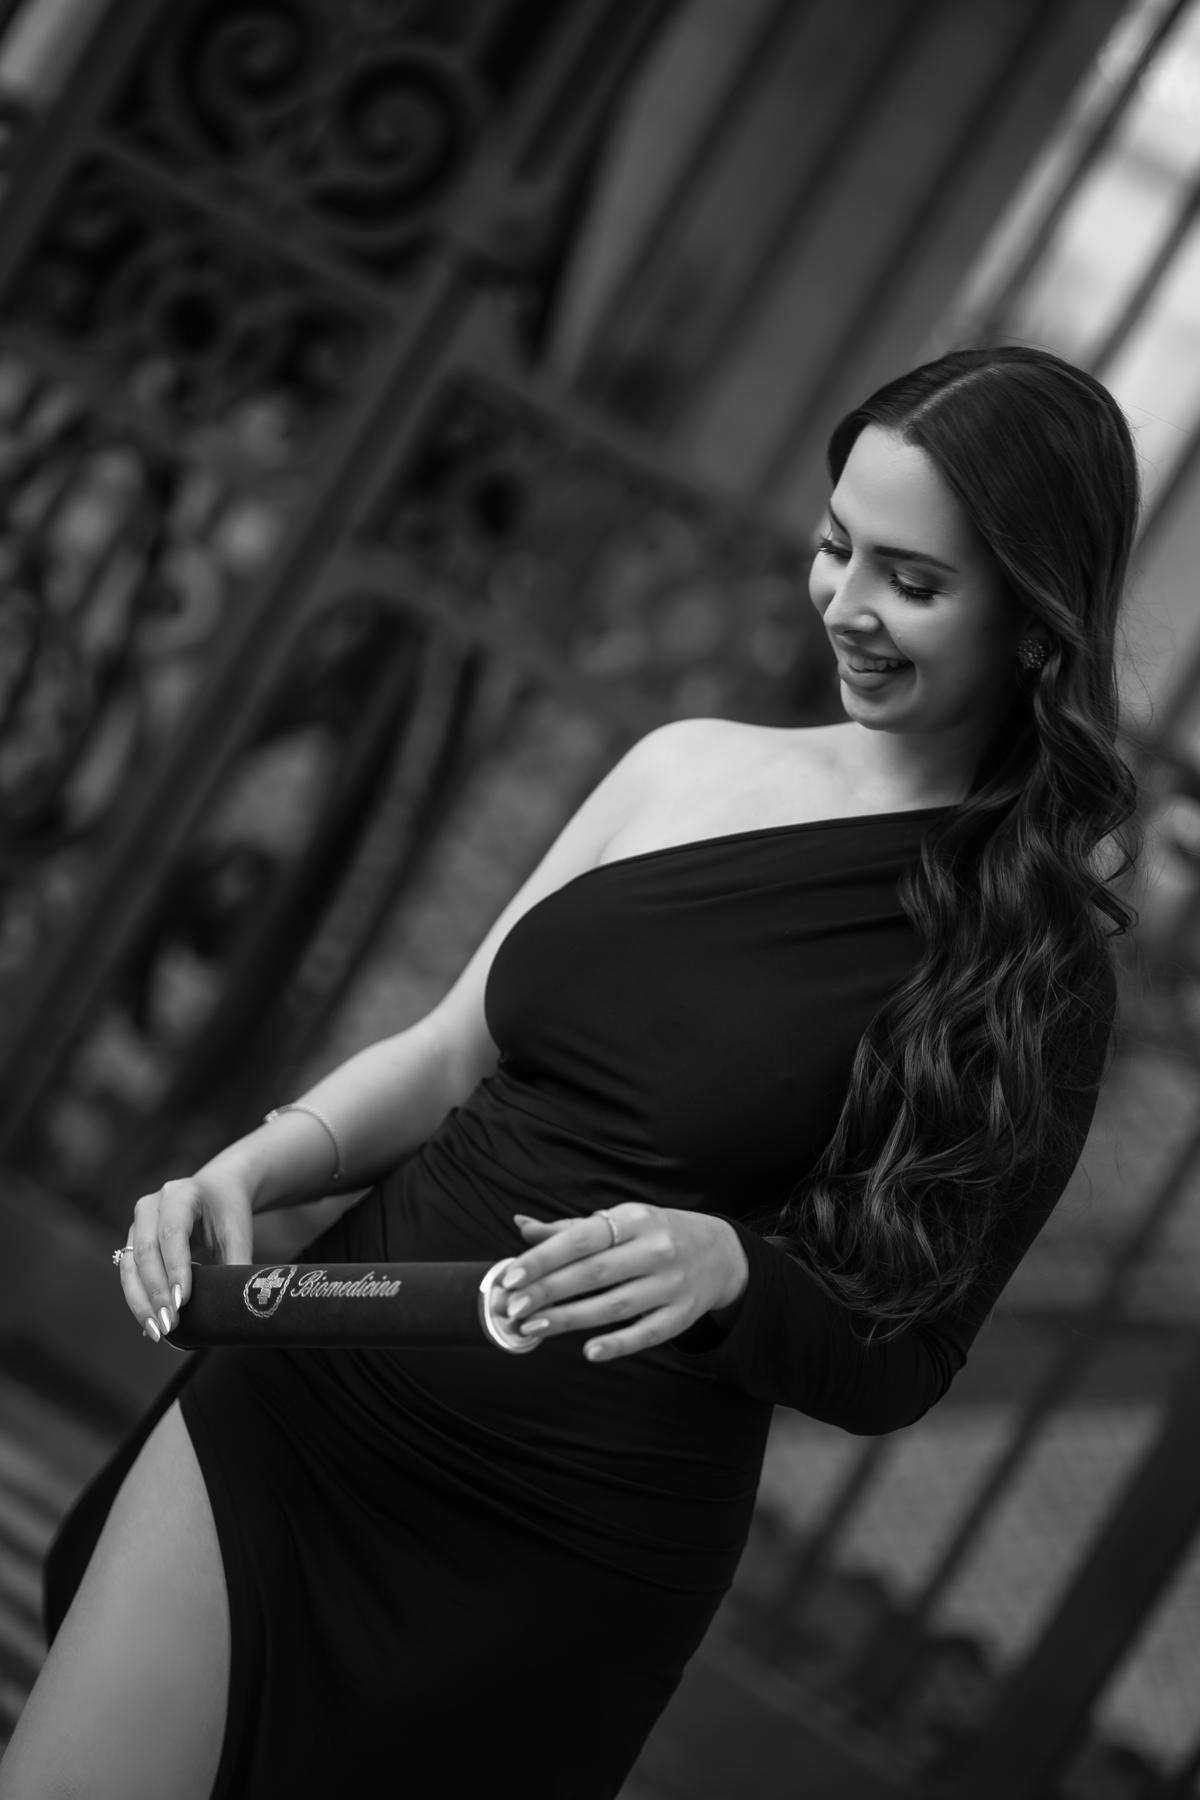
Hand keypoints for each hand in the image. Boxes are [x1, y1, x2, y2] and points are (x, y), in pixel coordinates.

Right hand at [117, 1169, 253, 1344]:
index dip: (175, 1269)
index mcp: (180, 1194)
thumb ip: (236, 1266)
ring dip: (141, 1302)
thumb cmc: (228, 1213)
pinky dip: (138, 1299)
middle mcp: (152, 1205)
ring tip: (157, 1331)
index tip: (182, 1302)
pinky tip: (149, 1322)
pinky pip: (129, 1273)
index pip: (172, 1233)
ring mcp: (138, 1223)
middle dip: (156, 1292)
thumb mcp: (238, 1234)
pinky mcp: (132, 1241)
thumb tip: (234, 1307)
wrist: (217, 1191)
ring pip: (130, 1266)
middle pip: (146, 1251)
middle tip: (169, 1324)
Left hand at [498, 1203, 748, 1362]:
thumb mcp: (620, 1222)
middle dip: (547, 1292)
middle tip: (512, 1309)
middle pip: (593, 1273)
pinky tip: (589, 1352)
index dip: (543, 1258)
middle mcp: (655, 1250)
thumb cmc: (656, 1234)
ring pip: (614, 1306)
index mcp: (634, 1220)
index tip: (510, 1277)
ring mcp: (671, 1285)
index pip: (582, 1238)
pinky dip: (618, 1344)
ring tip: (532, 1328)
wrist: (721, 1252)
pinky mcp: (682, 1316)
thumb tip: (521, 1227)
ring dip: (570, 1319)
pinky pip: (647, 1333)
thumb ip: (569, 1229)